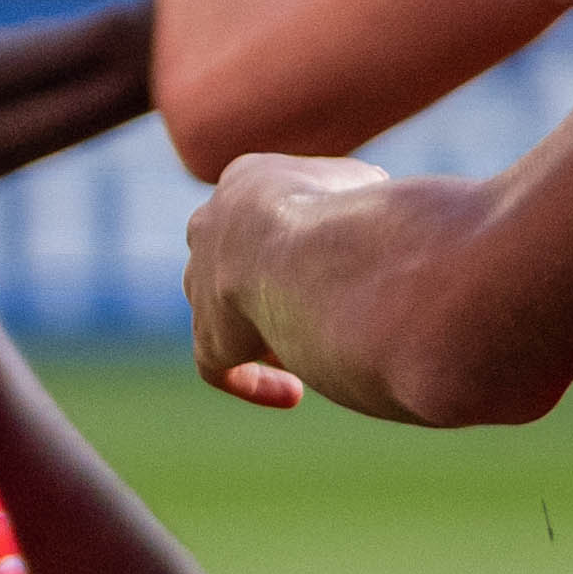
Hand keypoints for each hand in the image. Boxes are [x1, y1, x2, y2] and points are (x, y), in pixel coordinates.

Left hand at [183, 149, 377, 410]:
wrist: (314, 253)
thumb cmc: (353, 211)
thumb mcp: (363, 185)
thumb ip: (355, 200)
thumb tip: (369, 218)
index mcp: (247, 182)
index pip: (261, 207)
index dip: (292, 234)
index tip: (323, 255)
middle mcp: (212, 228)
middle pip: (230, 256)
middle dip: (265, 279)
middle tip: (308, 299)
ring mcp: (203, 285)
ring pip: (219, 308)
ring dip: (259, 326)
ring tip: (306, 344)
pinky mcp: (210, 338)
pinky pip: (218, 367)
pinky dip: (254, 381)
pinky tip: (294, 392)